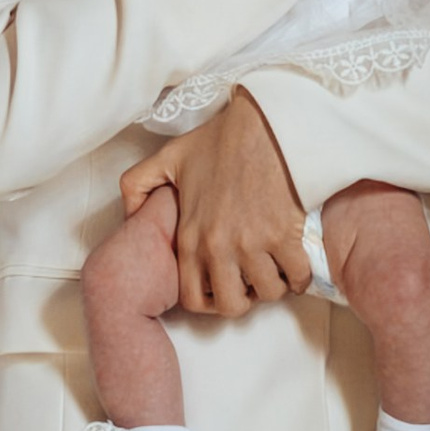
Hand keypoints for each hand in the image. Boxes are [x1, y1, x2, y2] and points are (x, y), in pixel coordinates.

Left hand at [120, 91, 307, 317]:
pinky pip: (297, 276)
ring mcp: (252, 243)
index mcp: (190, 236)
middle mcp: (217, 246)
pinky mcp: (283, 235)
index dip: (210, 299)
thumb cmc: (219, 140)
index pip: (193, 298)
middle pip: (232, 306)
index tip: (223, 285)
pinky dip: (299, 276)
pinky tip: (295, 261)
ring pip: (267, 293)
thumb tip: (130, 214)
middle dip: (244, 298)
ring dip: (274, 285)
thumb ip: (137, 185)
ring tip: (274, 267)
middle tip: (251, 280)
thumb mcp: (167, 159)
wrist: (263, 124)